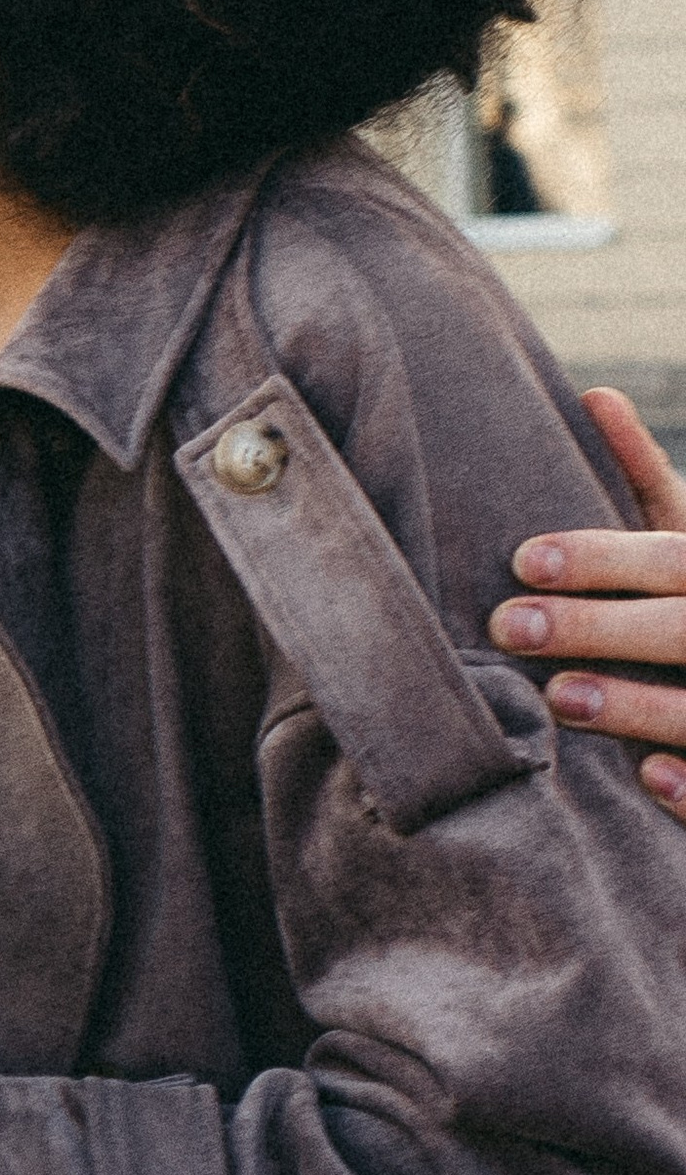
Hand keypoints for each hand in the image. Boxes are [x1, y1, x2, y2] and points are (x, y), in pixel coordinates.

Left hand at [490, 388, 685, 818]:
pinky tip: (650, 779)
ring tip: (560, 698)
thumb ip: (646, 480)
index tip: (522, 559)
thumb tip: (594, 394)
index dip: (603, 558)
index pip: (671, 556)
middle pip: (685, 625)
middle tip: (507, 625)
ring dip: (639, 704)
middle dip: (599, 626)